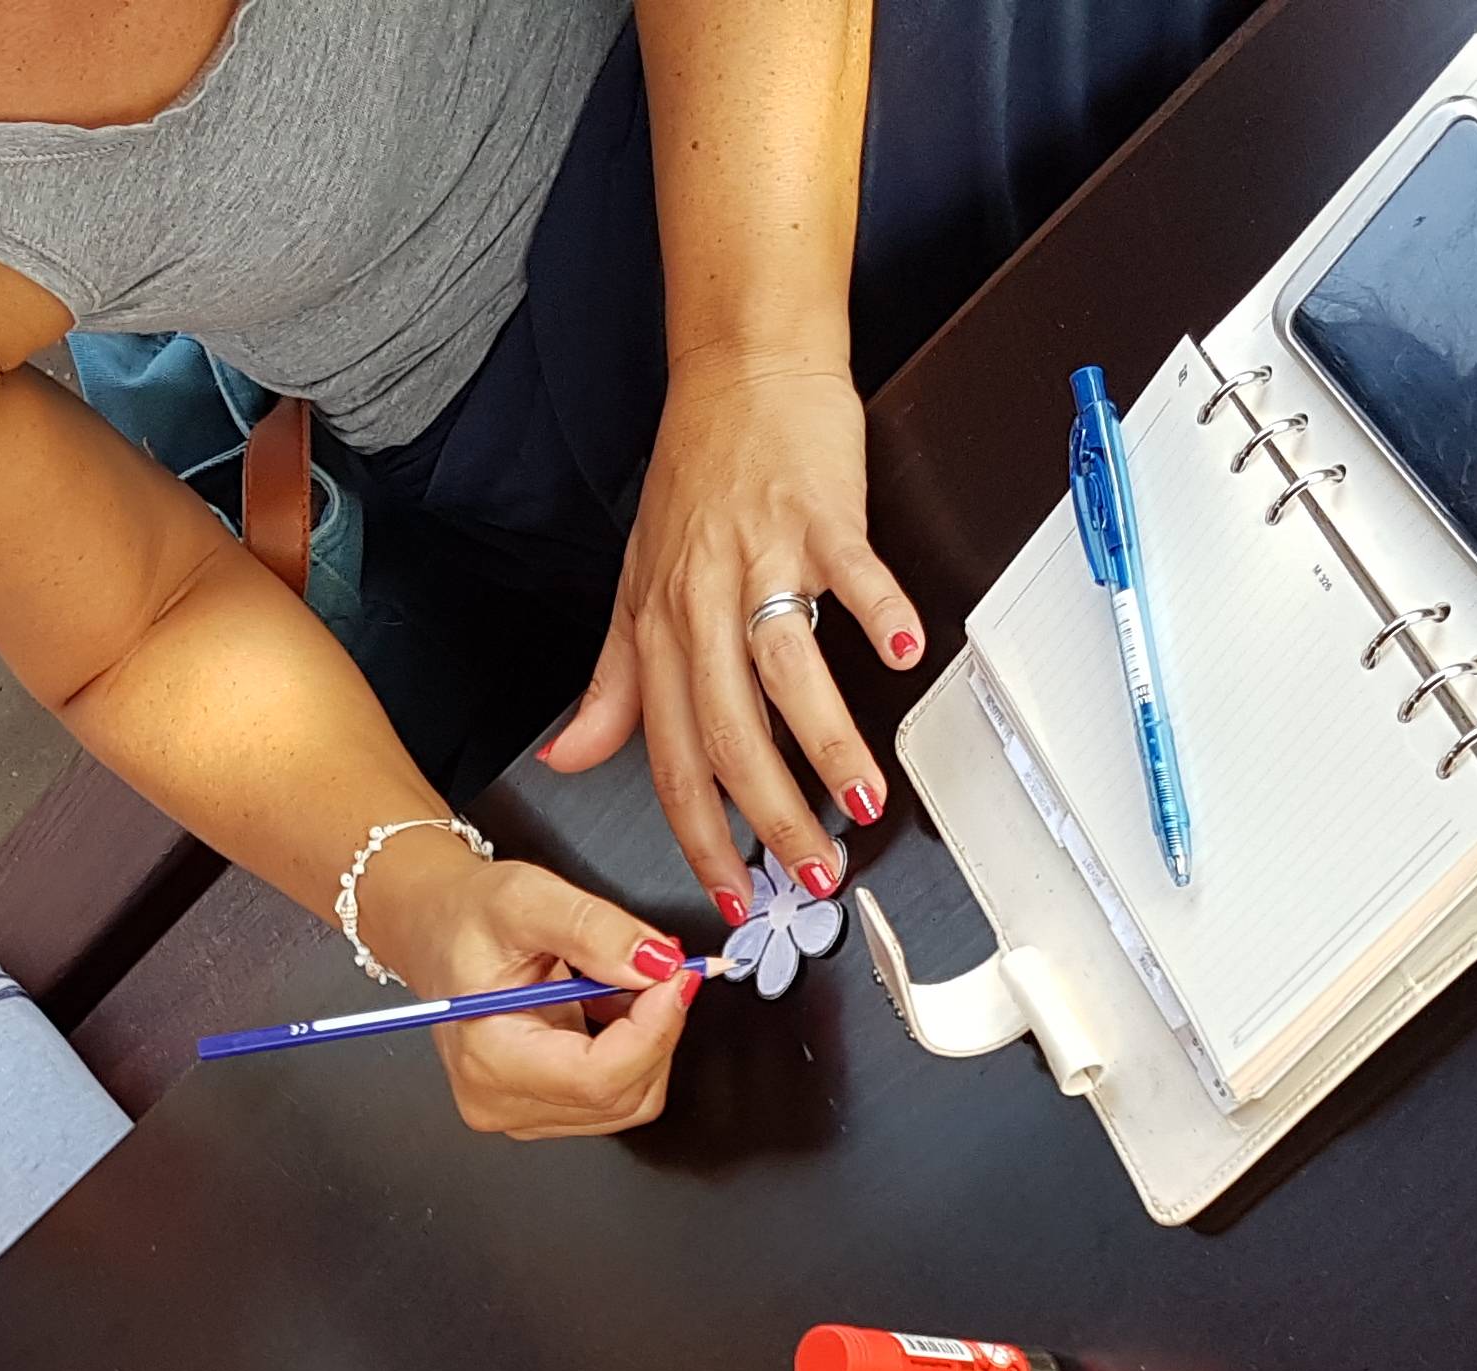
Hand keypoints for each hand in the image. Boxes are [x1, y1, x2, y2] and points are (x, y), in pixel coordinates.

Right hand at [351, 826, 702, 1140]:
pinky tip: (614, 1010)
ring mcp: (522, 1114)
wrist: (438, 932)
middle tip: (662, 969)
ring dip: (649, 1040)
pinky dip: (635, 1051)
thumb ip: (595, 930)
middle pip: (621, 1095)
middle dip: (658, 1029)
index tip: (677, 978)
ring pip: (629, 1100)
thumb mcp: (527, 898)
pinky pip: (618, 1097)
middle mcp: (500, 1101)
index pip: (596, 1078)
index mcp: (487, 1058)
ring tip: (625, 983)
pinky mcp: (543, 1110)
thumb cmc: (466, 920)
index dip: (653, 1030)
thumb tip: (657, 964)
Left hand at [540, 348, 927, 912]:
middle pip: (728, 730)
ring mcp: (761, 555)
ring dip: (829, 743)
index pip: (670, 757)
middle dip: (768, 817)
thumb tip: (568, 758)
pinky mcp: (818, 512)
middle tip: (810, 874)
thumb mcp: (638, 587)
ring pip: (786, 666)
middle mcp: (701, 600)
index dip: (697, 836)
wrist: (741, 367)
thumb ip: (613, 684)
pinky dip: (880, 611)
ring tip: (863, 802)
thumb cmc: (698, 476)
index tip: (730, 898)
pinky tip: (907, 655)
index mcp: (660, 629)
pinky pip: (852, 570)